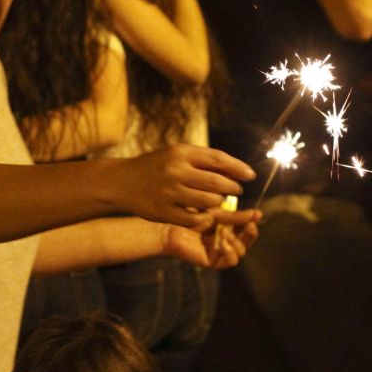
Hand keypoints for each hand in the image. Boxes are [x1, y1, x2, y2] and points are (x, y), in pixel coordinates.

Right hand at [113, 144, 255, 230]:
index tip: (250, 175)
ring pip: (210, 201)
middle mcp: (175, 170)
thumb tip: (235, 169)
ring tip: (217, 201)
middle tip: (235, 191)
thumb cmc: (154, 166)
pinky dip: (204, 218)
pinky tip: (204, 214)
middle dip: (232, 188)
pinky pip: (195, 218)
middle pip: (218, 182)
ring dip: (218, 203)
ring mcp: (169, 192)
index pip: (218, 159)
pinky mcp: (163, 211)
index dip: (238, 168)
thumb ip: (201, 159)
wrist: (121, 181)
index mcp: (180, 152)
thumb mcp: (174, 154)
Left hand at [163, 209, 259, 268]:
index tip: (257, 213)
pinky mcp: (213, 262)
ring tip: (225, 232)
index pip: (245, 227)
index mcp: (226, 227)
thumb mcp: (214, 213)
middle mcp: (224, 241)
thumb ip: (233, 215)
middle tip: (251, 225)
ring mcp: (219, 252)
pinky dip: (230, 251)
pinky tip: (223, 242)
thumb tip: (257, 214)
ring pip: (241, 251)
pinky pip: (230, 261)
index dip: (253, 221)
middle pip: (247, 241)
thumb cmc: (187, 217)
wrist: (167, 228)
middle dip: (251, 233)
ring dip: (238, 241)